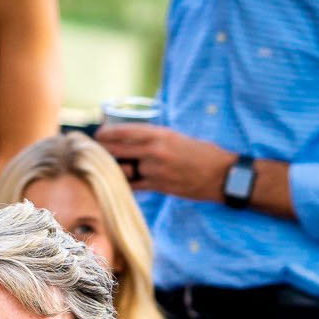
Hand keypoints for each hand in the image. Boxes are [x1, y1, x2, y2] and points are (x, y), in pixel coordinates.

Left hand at [96, 123, 234, 200]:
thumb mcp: (179, 137)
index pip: (125, 131)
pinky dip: (127, 184)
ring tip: (109, 168)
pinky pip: (135, 186)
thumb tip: (138, 141)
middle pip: (118, 150)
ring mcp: (156, 170)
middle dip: (104, 150)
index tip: (99, 134)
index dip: (108, 133)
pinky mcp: (159, 187)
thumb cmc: (204, 154)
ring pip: (125, 170)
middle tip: (95, 151)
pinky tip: (121, 183)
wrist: (222, 175)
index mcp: (160, 134)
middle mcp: (155, 150)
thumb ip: (158, 139)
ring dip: (115, 169)